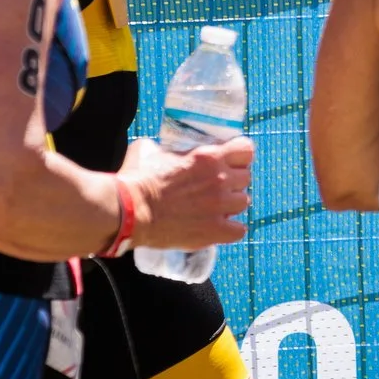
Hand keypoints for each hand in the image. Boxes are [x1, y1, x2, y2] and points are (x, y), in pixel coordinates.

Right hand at [123, 134, 254, 250]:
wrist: (131, 212)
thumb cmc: (138, 178)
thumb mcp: (151, 150)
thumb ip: (167, 148)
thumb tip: (162, 148)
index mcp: (209, 156)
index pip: (246, 150)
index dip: (239, 157)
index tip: (229, 163)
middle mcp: (220, 179)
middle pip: (246, 178)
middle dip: (233, 182)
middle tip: (216, 189)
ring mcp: (220, 206)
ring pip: (243, 203)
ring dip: (231, 205)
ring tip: (215, 209)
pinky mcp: (215, 230)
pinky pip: (239, 230)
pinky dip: (230, 230)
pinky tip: (217, 228)